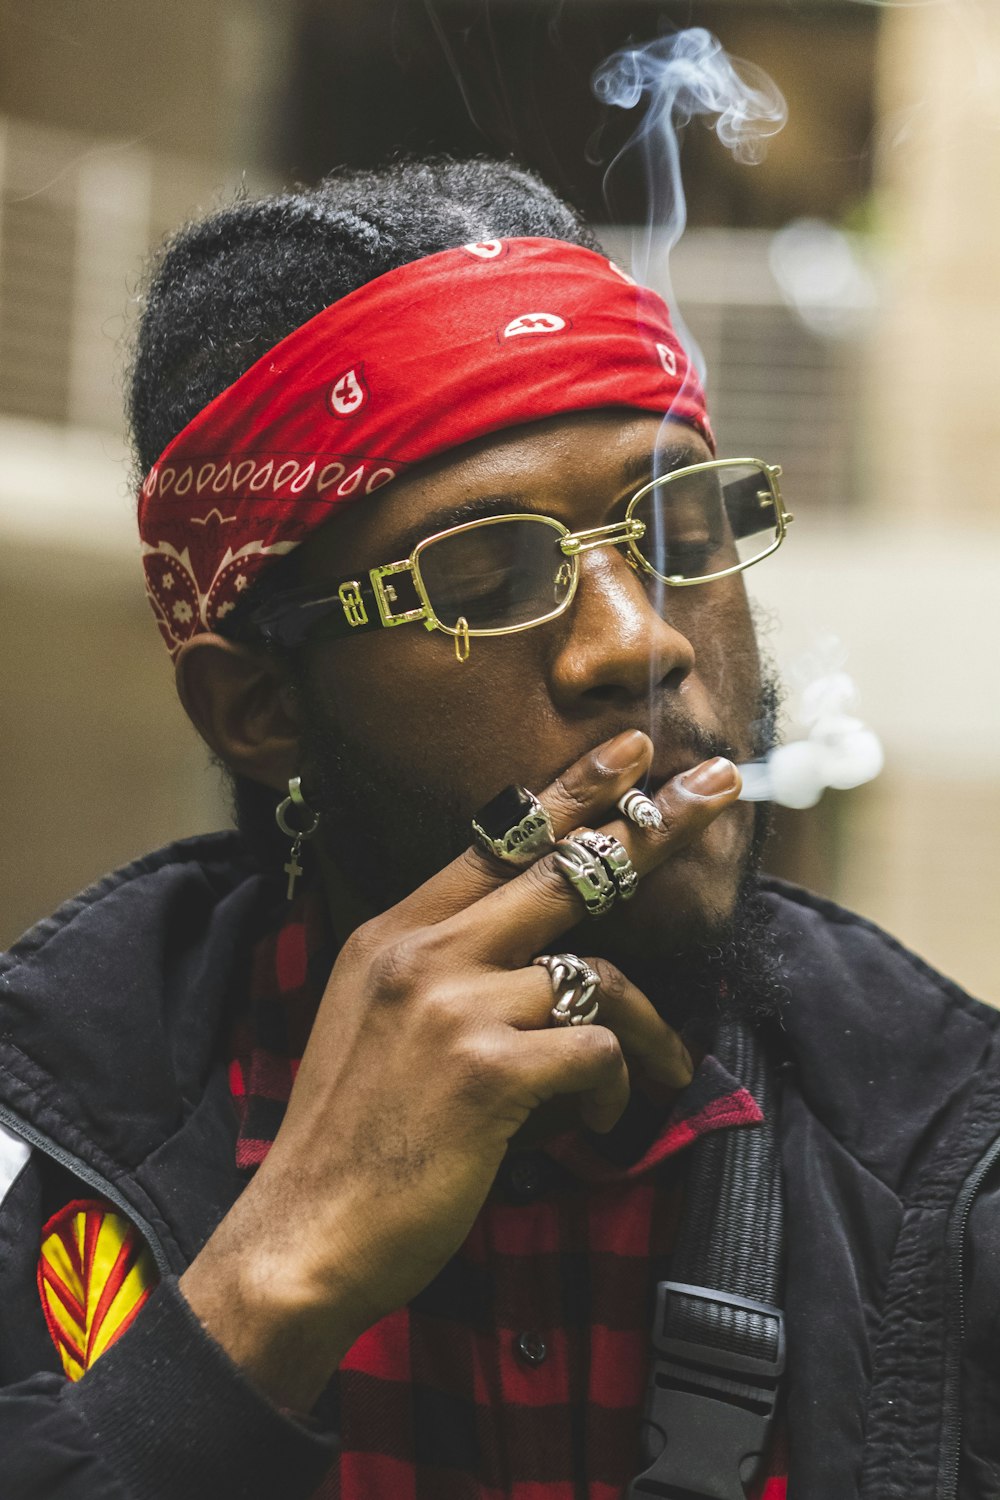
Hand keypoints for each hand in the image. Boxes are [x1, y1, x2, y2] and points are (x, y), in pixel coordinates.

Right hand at [180, 732, 740, 1410]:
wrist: (304, 1233)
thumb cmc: (349, 1139)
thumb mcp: (373, 1024)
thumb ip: (440, 973)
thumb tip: (534, 963)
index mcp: (394, 934)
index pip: (498, 843)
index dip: (571, 793)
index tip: (629, 752)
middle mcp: (424, 951)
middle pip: (563, 868)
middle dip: (651, 825)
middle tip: (717, 790)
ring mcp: (456, 1005)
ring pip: (598, 975)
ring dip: (645, 1027)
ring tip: (663, 1067)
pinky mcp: (491, 1069)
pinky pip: (597, 1052)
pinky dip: (612, 1088)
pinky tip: (593, 1119)